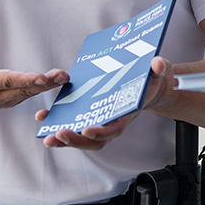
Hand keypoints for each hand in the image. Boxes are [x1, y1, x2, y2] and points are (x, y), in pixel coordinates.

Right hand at [0, 30, 66, 110]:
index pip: (6, 81)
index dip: (24, 79)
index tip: (41, 77)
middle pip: (22, 90)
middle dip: (43, 83)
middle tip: (61, 76)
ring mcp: (4, 102)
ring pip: (28, 94)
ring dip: (47, 86)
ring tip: (63, 77)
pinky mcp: (12, 101)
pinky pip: (29, 95)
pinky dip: (43, 88)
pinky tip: (57, 80)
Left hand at [36, 57, 173, 150]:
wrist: (151, 87)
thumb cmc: (153, 81)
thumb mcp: (160, 73)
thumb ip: (160, 69)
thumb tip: (158, 64)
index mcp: (127, 114)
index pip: (114, 129)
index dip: (101, 132)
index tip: (87, 130)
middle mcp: (113, 123)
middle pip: (94, 140)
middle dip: (76, 140)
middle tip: (58, 134)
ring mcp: (102, 122)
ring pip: (82, 138)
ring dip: (64, 139)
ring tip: (46, 136)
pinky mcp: (92, 117)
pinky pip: (76, 125)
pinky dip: (59, 125)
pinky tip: (45, 119)